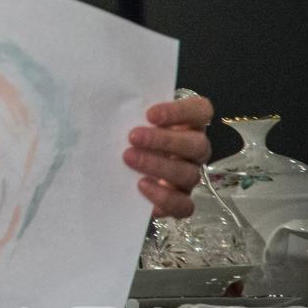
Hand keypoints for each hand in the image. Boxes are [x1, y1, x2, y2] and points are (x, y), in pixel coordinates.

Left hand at [124, 93, 212, 217]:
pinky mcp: (181, 200)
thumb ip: (128, 110)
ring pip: (189, 173)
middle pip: (197, 145)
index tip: (150, 114)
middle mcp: (194, 149)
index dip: (180, 111)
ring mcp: (189, 176)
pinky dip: (164, 198)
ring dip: (158, 166)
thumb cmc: (127, 133)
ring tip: (128, 159)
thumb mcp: (128, 117)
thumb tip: (106, 102)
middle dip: (164, 140)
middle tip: (133, 137)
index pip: (201, 111)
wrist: (120, 167)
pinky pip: (184, 205)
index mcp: (188, 123)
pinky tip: (141, 187)